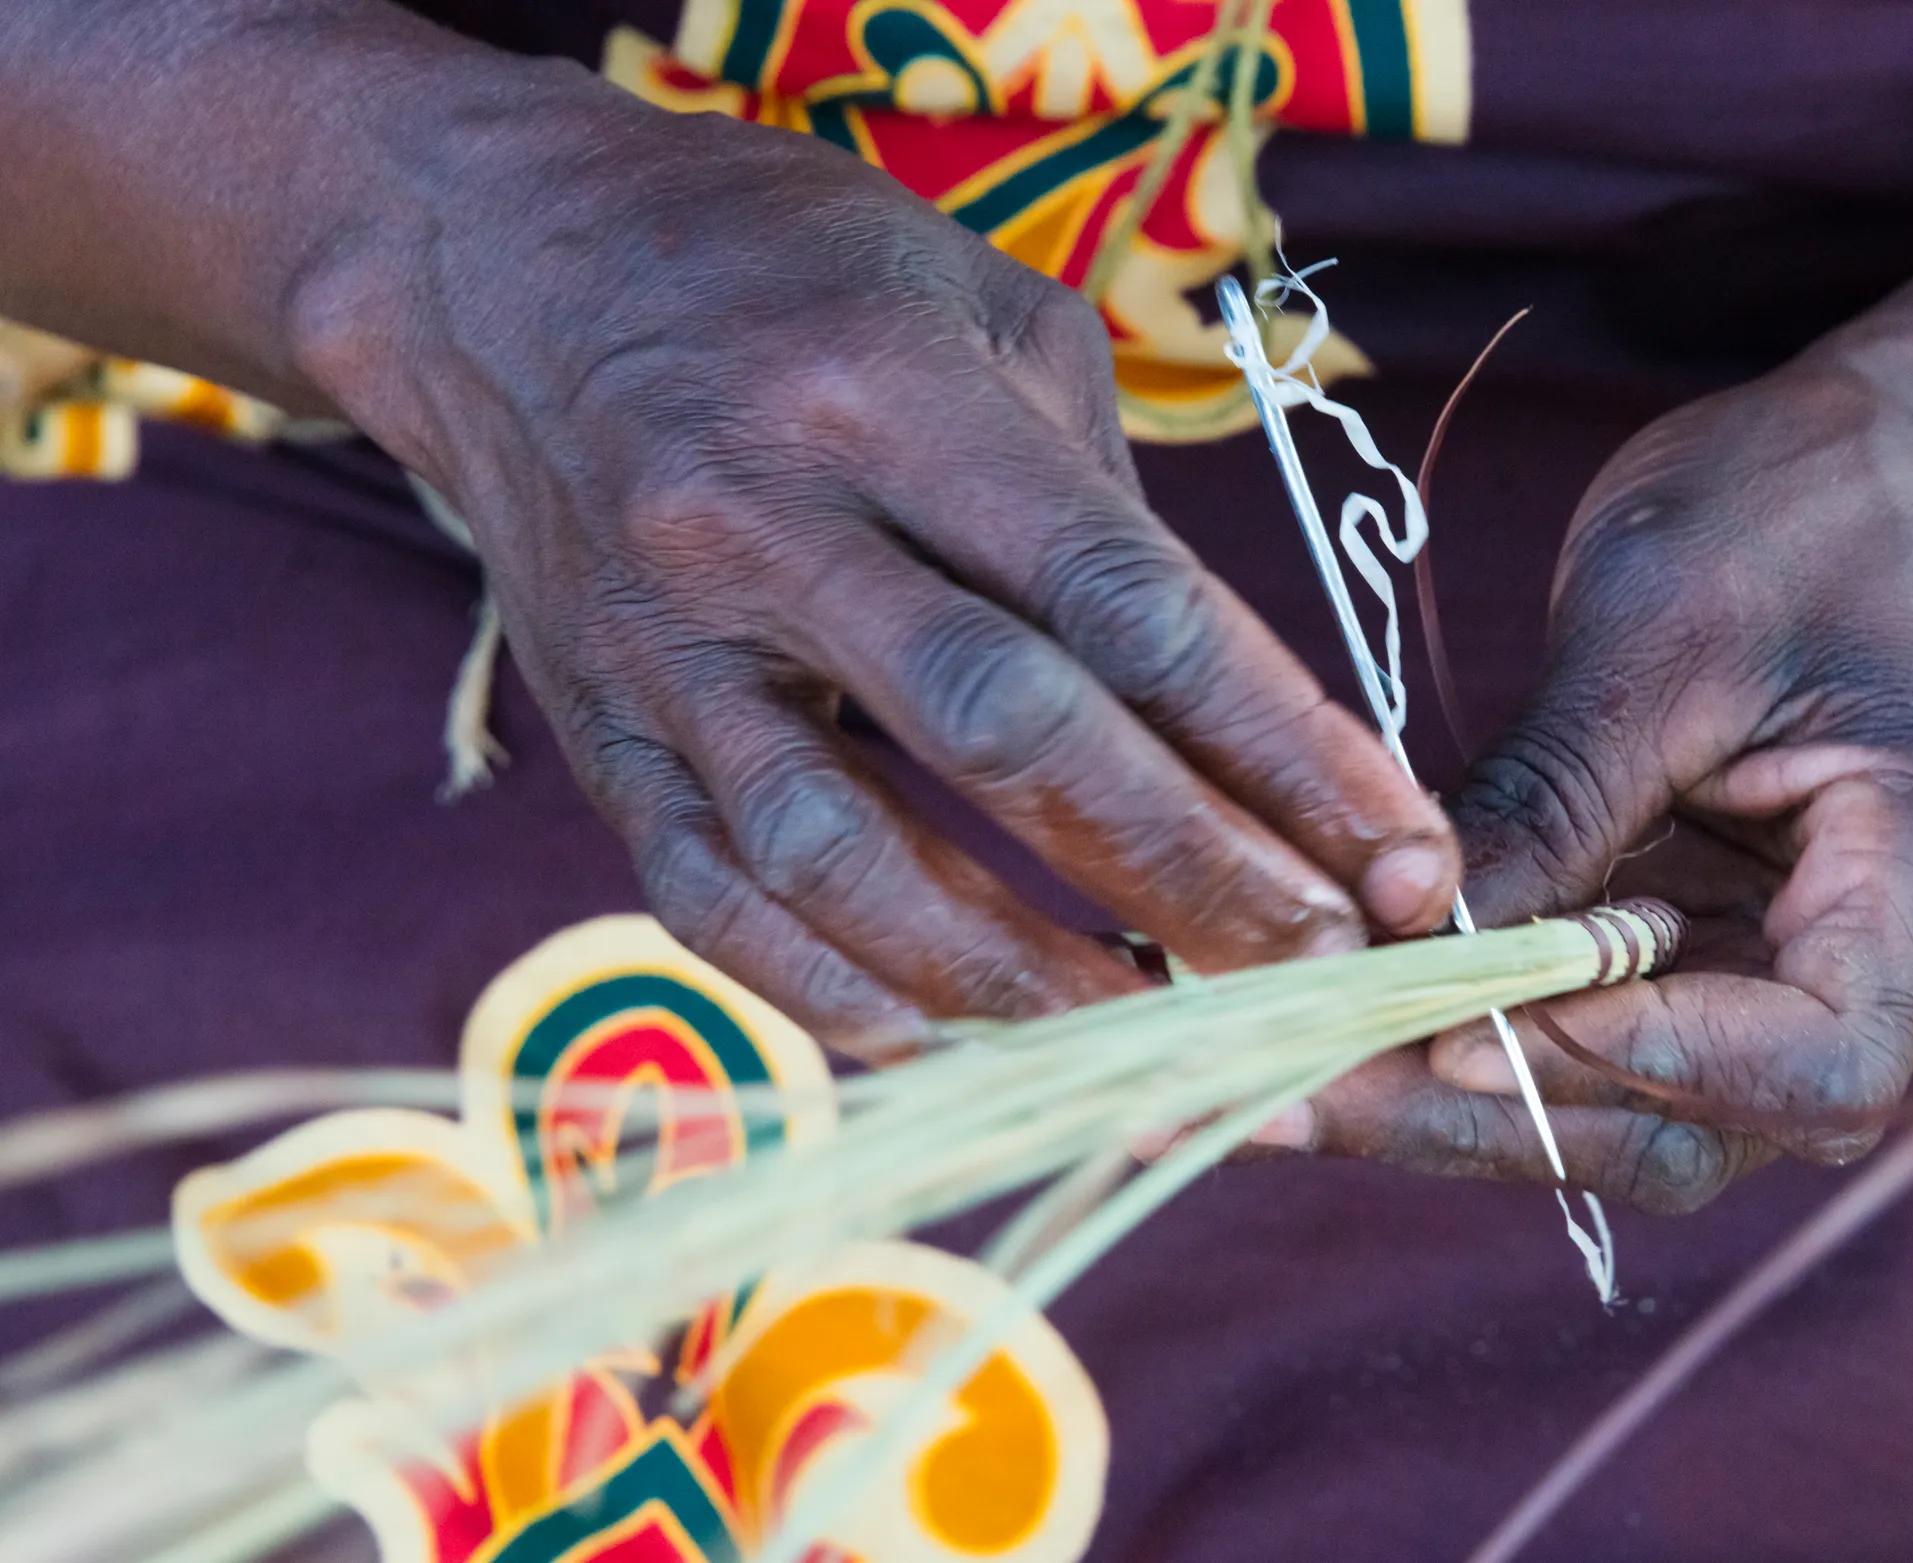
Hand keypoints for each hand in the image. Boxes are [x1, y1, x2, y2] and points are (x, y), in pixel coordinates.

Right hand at [297, 85, 1456, 1051]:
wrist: (500, 264)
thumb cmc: (792, 270)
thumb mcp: (985, 312)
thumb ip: (1104, 506)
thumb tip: (1237, 721)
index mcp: (891, 397)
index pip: (1125, 603)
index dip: (1280, 746)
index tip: (1397, 850)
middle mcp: (763, 522)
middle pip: (1009, 740)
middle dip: (1193, 875)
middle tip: (1322, 965)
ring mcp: (662, 645)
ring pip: (849, 859)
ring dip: (1029, 975)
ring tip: (1169, 1035)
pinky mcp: (597, 733)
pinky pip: (714, 904)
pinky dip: (845, 994)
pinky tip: (965, 1035)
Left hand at [1295, 364, 1912, 1210]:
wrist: (1870, 477)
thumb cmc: (1795, 516)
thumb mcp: (1657, 632)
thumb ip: (1551, 802)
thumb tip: (1412, 944)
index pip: (1811, 1062)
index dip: (1632, 1063)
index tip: (1460, 1022)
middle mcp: (1907, 983)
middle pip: (1703, 1126)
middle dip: (1504, 1113)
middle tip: (1306, 1094)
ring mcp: (1817, 994)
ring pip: (1640, 1122)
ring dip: (1471, 1106)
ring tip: (1297, 1084)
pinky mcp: (1732, 981)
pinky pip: (1611, 1058)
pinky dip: (1488, 1049)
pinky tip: (1351, 1037)